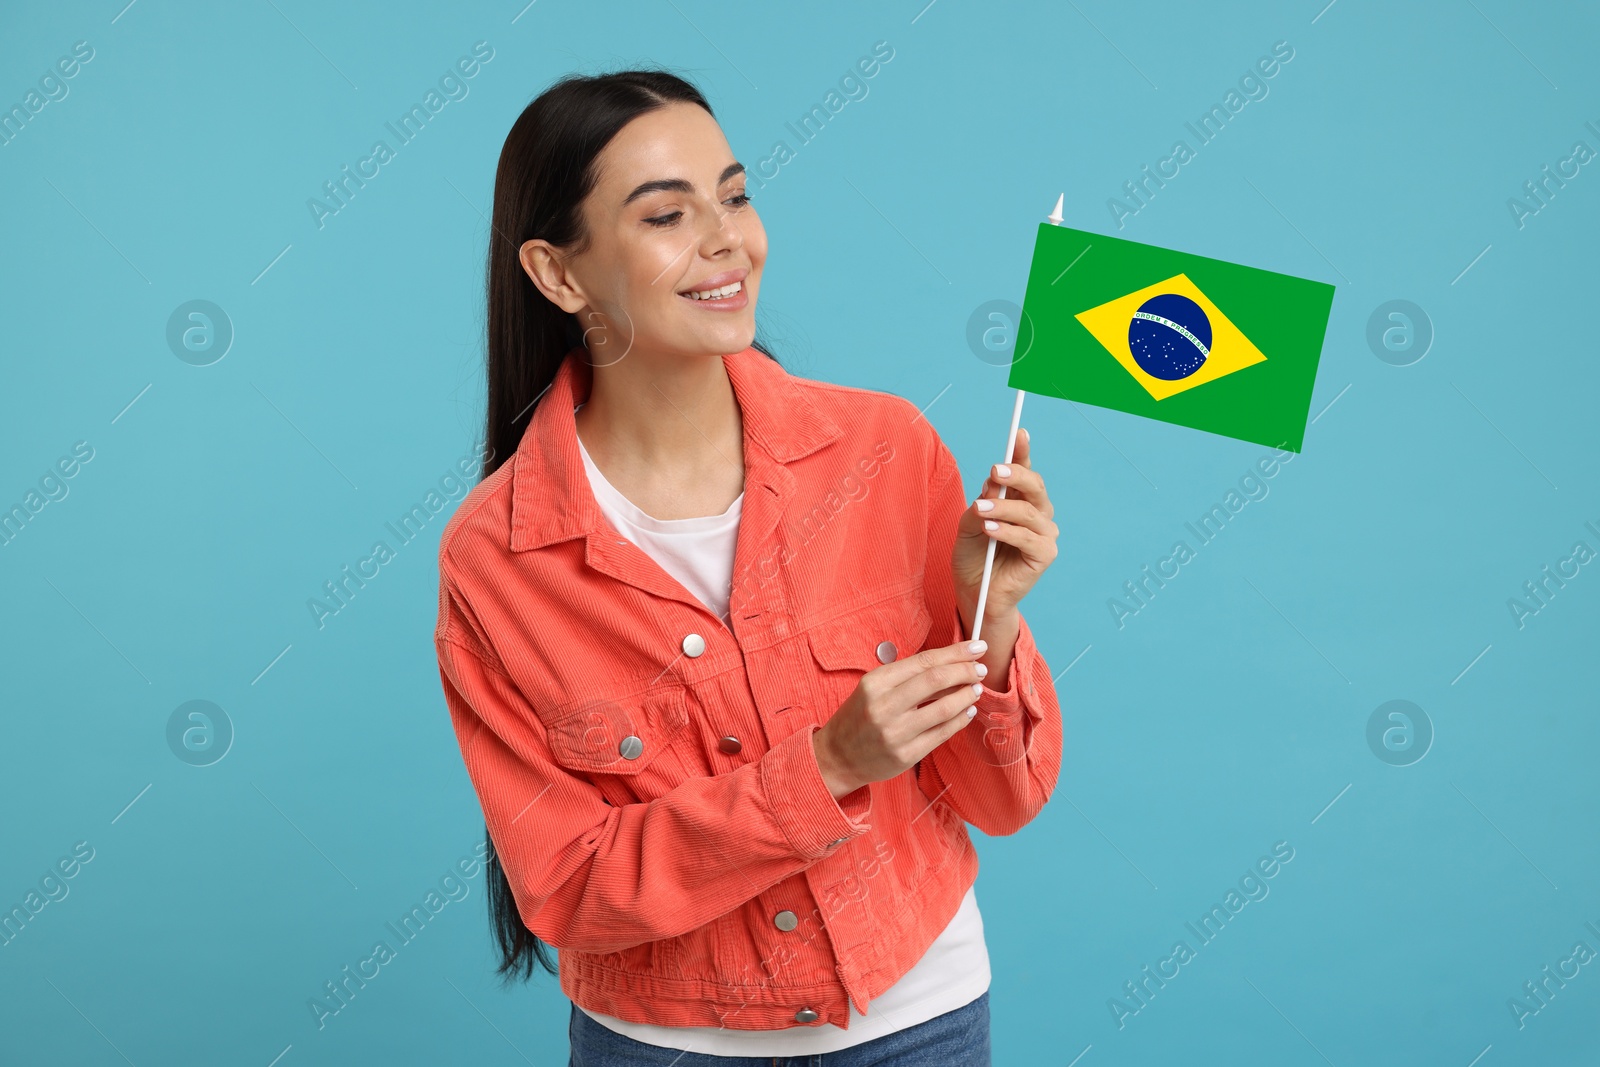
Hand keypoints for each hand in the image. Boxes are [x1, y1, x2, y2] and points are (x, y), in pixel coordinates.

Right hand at [811, 639, 989, 798]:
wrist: (838, 756)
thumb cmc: (860, 716)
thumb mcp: (874, 688)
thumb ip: (908, 677)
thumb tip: (951, 664)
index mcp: (875, 683)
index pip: (923, 661)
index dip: (955, 653)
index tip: (976, 647)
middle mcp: (884, 706)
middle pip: (936, 680)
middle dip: (965, 671)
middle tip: (980, 668)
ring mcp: (896, 733)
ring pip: (944, 708)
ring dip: (966, 695)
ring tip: (977, 688)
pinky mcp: (906, 755)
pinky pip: (942, 733)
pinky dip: (960, 719)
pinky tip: (967, 710)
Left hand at [951, 427, 1057, 623]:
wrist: (974, 592)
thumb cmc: (972, 556)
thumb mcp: (968, 524)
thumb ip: (981, 503)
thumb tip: (991, 483)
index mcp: (1019, 500)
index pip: (1023, 471)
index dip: (1022, 451)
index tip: (1019, 432)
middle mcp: (1036, 513)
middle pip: (1034, 486)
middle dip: (1015, 474)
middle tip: (994, 470)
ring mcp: (1044, 534)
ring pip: (1029, 511)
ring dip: (1003, 508)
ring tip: (981, 510)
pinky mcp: (1045, 555)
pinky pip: (1028, 538)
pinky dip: (1008, 532)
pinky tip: (990, 529)